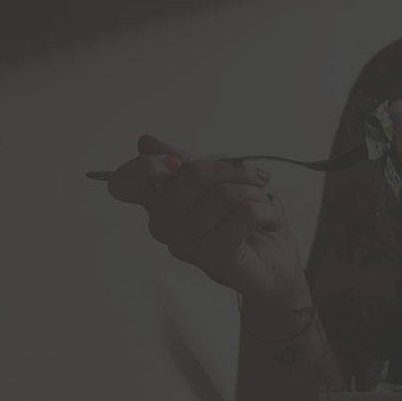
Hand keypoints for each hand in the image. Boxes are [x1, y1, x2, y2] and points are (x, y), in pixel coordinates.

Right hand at [105, 134, 306, 303]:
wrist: (275, 259)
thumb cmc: (244, 216)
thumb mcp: (217, 177)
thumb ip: (185, 160)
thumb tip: (145, 141)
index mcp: (158, 202)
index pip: (125, 183)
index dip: (148, 165)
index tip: (178, 162)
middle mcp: (164, 227)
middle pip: (193, 174)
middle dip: (234, 170)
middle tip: (255, 179)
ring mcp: (187, 246)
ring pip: (224, 195)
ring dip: (255, 195)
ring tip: (260, 207)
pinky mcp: (215, 259)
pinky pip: (244, 214)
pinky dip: (267, 212)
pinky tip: (268, 223)